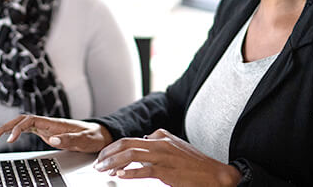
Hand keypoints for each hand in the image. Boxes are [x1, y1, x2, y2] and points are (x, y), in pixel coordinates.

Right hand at [0, 114, 112, 152]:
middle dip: (4, 127)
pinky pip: (26, 130)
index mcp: (54, 123)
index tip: (10, 139)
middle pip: (21, 121)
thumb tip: (52, 139)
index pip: (30, 121)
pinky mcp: (45, 133)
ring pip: (21, 125)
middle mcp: (47, 123)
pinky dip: (13, 132)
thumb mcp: (84, 139)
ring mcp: (45, 127)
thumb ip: (69, 138)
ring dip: (5, 129)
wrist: (100, 135)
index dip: (17, 128)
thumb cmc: (93, 136)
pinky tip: (3, 135)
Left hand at [94, 128, 240, 186]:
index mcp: (160, 137)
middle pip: (126, 144)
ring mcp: (163, 157)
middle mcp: (160, 143)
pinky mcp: (167, 171)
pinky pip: (144, 170)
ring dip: (113, 163)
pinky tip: (120, 176)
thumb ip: (159, 142)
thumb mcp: (175, 146)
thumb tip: (144, 140)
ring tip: (103, 170)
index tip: (104, 158)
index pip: (130, 139)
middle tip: (97, 164)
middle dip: (108, 154)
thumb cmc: (196, 164)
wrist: (215, 175)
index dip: (113, 149)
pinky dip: (129, 173)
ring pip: (131, 155)